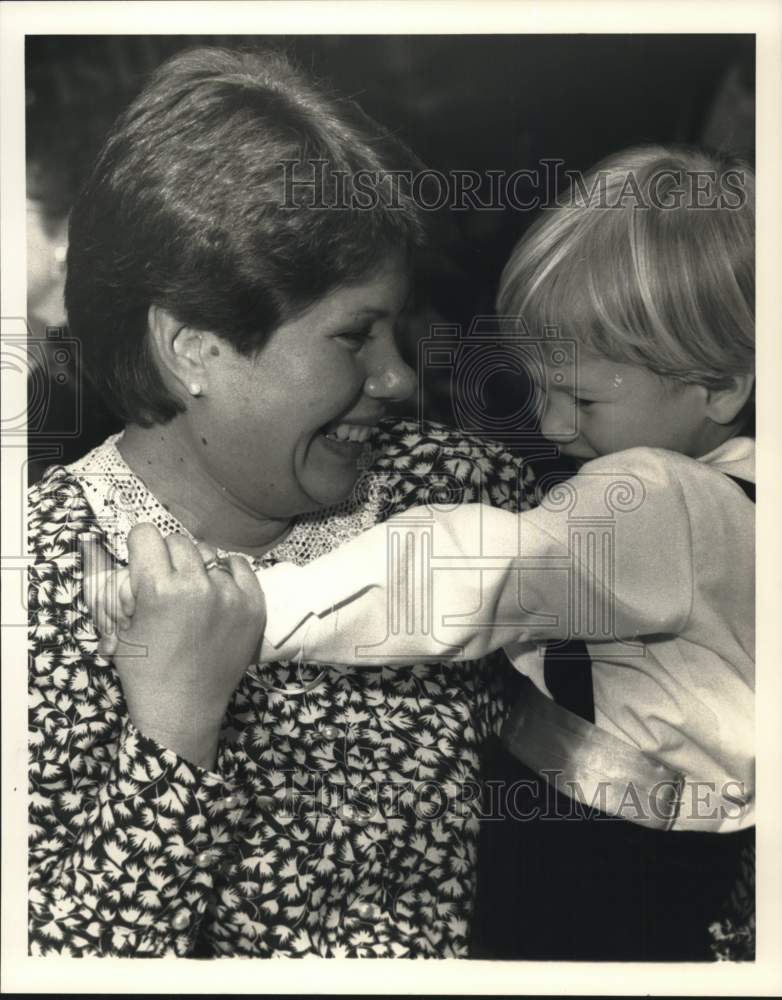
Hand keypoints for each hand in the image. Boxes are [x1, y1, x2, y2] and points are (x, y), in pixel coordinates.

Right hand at [81, 524, 265, 768]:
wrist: (184, 711)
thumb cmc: (145, 672)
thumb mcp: (120, 626)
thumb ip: (126, 586)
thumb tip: (137, 557)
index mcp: (158, 589)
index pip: (146, 534)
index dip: (140, 548)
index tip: (142, 563)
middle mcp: (196, 585)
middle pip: (178, 541)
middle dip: (167, 559)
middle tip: (166, 584)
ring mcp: (230, 594)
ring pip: (209, 553)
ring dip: (197, 568)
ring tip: (193, 594)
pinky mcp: (253, 604)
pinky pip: (239, 566)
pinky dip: (227, 574)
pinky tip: (217, 594)